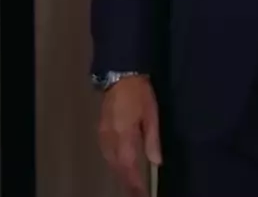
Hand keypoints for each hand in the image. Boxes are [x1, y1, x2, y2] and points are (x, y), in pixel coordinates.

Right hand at [98, 75, 161, 196]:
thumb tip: (156, 162)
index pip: (129, 167)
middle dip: (127, 183)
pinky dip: (114, 163)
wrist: (119, 74)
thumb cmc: (139, 93)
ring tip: (131, 184)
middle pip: (118, 168)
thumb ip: (152, 138)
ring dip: (120, 174)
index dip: (135, 184)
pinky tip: (120, 166)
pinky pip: (107, 154)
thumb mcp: (151, 113)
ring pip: (110, 162)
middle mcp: (110, 139)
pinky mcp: (101, 130)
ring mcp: (103, 135)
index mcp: (124, 135)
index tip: (142, 195)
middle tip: (137, 193)